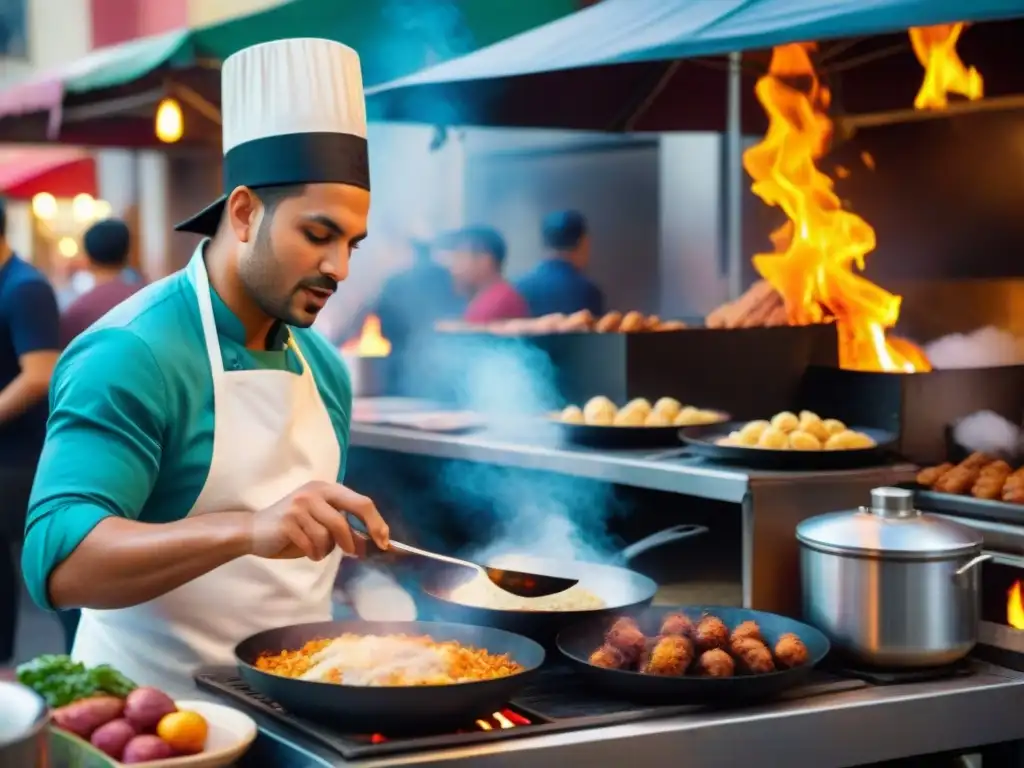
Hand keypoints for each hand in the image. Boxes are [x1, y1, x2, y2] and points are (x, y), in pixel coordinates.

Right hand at [249, 481, 388, 560]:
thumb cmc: (293, 529)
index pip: (362, 502)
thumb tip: (372, 544)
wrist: (254, 531)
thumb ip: (345, 529)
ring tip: (316, 549)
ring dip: (326, 550)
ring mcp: (300, 505)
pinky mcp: (288, 521)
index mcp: (327, 488)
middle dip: (355, 539)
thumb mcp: (322, 524)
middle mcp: (315, 492)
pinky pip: (312, 545)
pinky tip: (305, 550)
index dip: (376, 523)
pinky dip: (314, 554)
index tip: (385, 542)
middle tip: (357, 553)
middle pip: (347, 516)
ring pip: (329, 536)